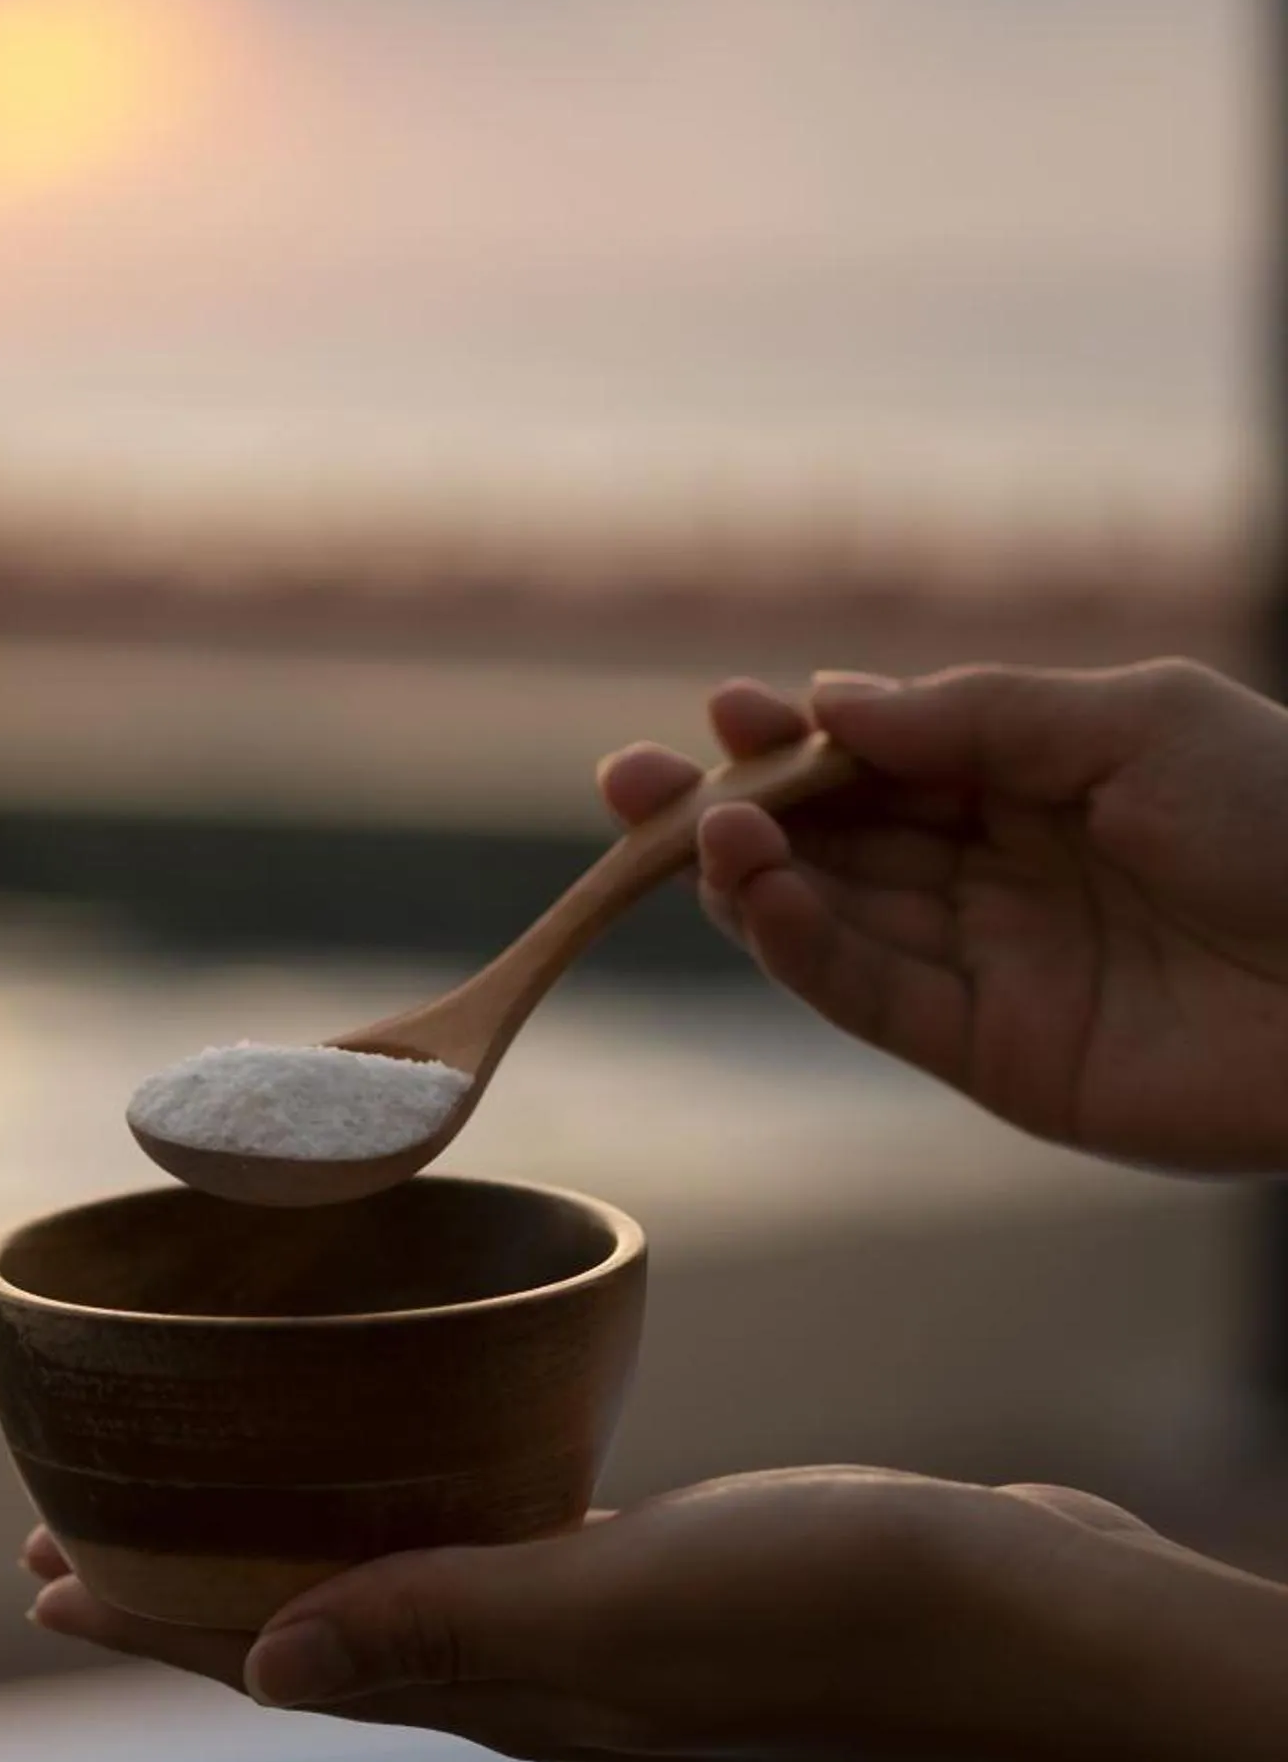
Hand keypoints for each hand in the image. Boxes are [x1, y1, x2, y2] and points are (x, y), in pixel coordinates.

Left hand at [24, 1469, 1287, 1761]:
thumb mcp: (625, 1608)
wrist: (1032, 1617)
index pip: (287, 1656)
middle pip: (318, 1633)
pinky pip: (494, 1560)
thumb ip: (449, 1628)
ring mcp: (604, 1646)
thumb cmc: (840, 1604)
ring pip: (398, 1599)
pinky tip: (418, 1483)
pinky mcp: (668, 1590)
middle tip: (73, 1536)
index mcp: (513, 1698)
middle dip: (194, 1591)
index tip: (43, 1575)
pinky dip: (418, 1528)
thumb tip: (269, 1662)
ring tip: (208, 1511)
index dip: (158, 1619)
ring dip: (293, 1559)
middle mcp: (540, 1687)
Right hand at [597, 660, 1287, 1173]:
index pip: (880, 756)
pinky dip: (798, 949)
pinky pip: (868, 996)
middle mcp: (997, 871)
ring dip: (747, 876)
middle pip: (827, 838)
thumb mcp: (1135, 721)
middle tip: (626, 780)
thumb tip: (825, 707)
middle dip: (721, 806)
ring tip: (701, 832)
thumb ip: (975, 715)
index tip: (719, 709)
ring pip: (827, 917)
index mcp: (1037, 781)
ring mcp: (989, 965)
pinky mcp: (990, 1054)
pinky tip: (757, 898)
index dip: (791, 737)